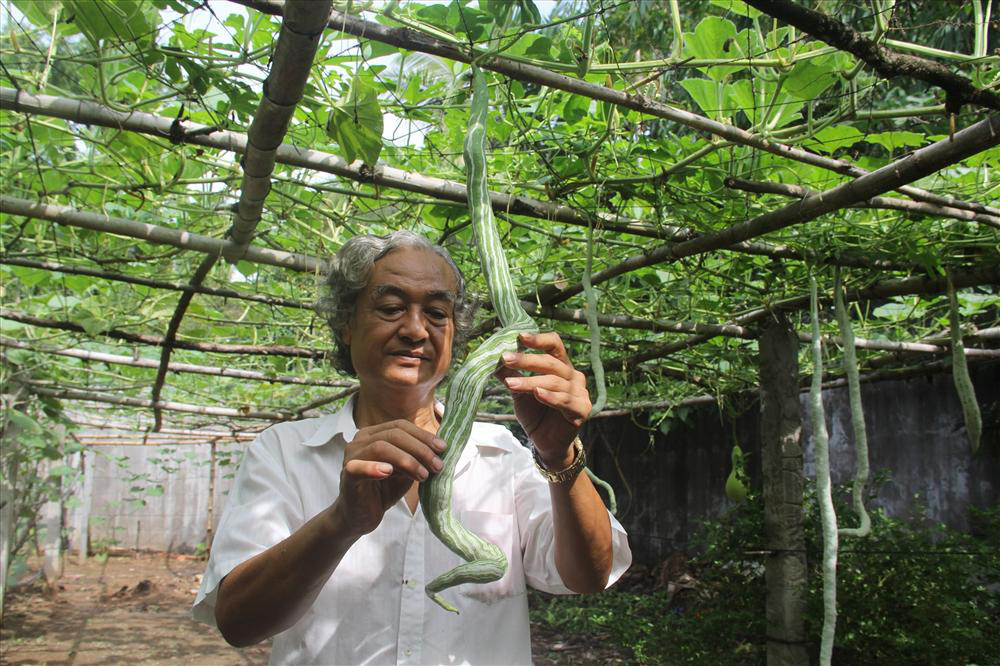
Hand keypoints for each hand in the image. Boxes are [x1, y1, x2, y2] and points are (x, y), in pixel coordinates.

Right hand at [335, 420, 444, 535]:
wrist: (361, 517)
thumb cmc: (383, 490)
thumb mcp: (405, 471)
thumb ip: (417, 457)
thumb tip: (440, 449)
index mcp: (374, 434)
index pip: (401, 426)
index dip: (423, 436)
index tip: (443, 448)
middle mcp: (360, 440)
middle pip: (394, 434)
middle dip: (420, 449)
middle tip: (437, 465)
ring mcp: (352, 456)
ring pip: (381, 447)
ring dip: (407, 460)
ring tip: (423, 475)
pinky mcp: (347, 475)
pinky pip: (358, 467)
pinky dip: (374, 468)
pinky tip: (388, 472)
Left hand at [496, 331, 591, 468]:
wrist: (545, 443)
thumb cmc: (536, 413)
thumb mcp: (519, 390)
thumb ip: (510, 374)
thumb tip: (491, 357)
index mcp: (561, 366)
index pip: (554, 345)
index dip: (538, 339)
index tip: (519, 336)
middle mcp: (573, 376)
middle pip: (551, 363)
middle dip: (527, 360)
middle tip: (506, 358)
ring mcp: (580, 393)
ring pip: (554, 382)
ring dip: (530, 382)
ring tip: (510, 384)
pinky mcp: (581, 410)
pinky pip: (565, 401)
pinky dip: (550, 397)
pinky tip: (537, 394)